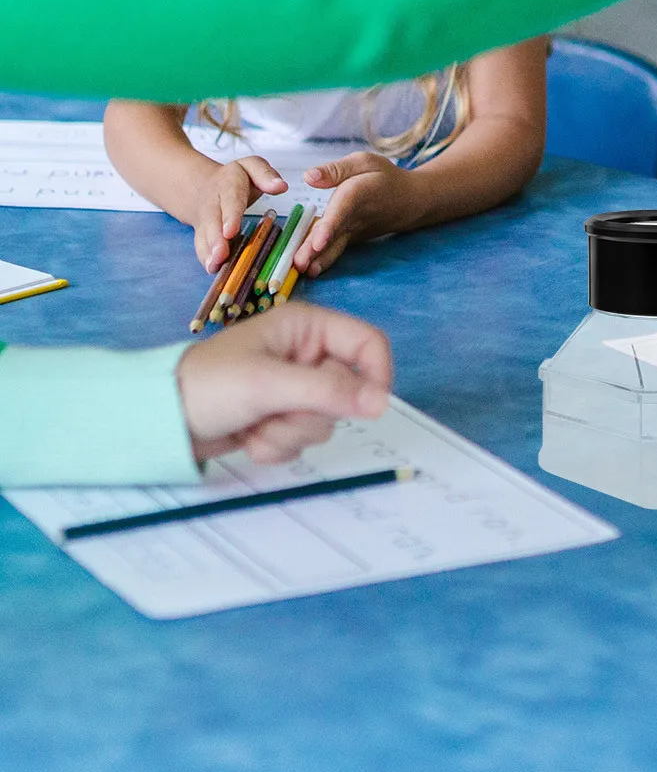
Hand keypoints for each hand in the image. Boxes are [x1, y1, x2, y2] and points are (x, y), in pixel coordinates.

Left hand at [177, 303, 392, 465]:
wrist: (157, 420)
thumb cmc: (210, 385)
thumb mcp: (270, 385)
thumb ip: (329, 392)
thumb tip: (383, 403)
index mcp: (307, 327)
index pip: (368, 343)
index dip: (376, 375)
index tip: (371, 409)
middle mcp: (305, 354)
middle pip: (347, 391)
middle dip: (311, 414)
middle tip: (277, 414)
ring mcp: (293, 387)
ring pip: (325, 420)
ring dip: (290, 432)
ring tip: (255, 425)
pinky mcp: (279, 415)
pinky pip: (303, 437)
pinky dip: (277, 444)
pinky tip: (249, 436)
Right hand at [191, 156, 288, 271]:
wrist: (203, 185)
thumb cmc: (237, 178)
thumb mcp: (252, 167)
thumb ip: (265, 174)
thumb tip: (281, 186)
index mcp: (228, 184)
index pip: (230, 200)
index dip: (230, 216)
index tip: (231, 231)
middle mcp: (213, 203)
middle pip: (213, 221)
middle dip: (216, 239)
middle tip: (221, 254)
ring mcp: (205, 220)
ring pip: (205, 236)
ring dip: (209, 252)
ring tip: (215, 266)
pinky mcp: (202, 234)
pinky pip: (201, 246)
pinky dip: (206, 259)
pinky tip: (212, 270)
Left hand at [301, 151, 413, 274]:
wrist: (409, 201)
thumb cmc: (384, 177)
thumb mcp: (364, 162)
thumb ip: (336, 169)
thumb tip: (309, 177)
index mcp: (357, 193)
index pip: (342, 211)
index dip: (329, 226)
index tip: (317, 242)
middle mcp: (355, 217)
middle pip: (334, 234)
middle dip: (316, 249)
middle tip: (300, 264)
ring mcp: (354, 231)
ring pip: (334, 246)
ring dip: (319, 259)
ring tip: (303, 271)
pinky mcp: (350, 239)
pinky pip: (335, 250)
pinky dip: (324, 261)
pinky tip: (311, 271)